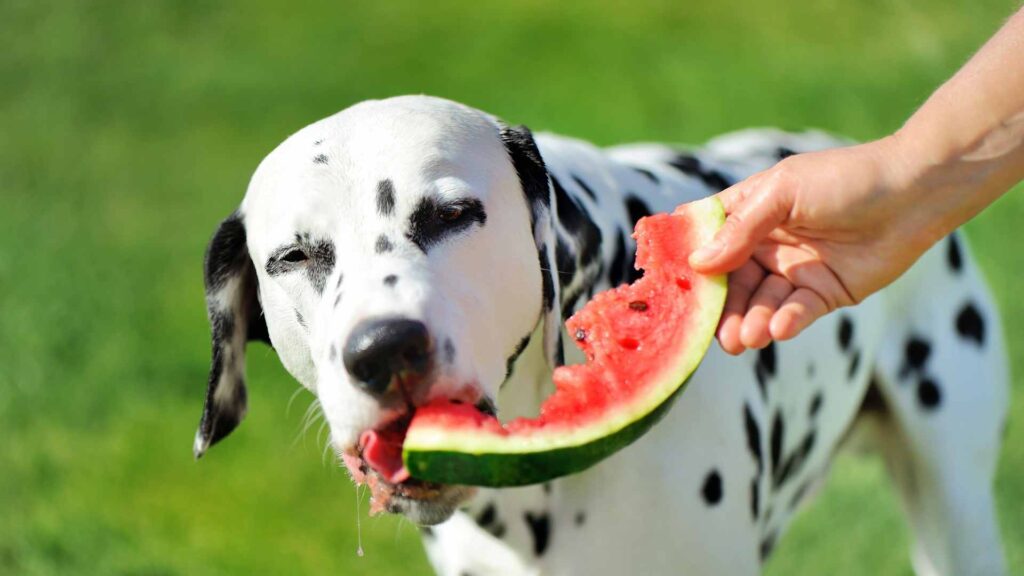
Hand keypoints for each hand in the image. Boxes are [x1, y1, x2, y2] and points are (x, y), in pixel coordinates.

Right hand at [689, 136, 940, 354]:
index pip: (709, 242)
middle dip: (723, 310)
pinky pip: (797, 311)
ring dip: (752, 321)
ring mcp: (795, 270)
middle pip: (732, 283)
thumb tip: (698, 264)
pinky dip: (786, 321)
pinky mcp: (824, 293)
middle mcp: (767, 244)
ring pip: (762, 303)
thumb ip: (741, 229)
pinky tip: (778, 329)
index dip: (689, 265)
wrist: (914, 193)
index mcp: (751, 213)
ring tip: (746, 339)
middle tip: (717, 336)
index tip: (669, 292)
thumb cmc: (845, 179)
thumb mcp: (782, 193)